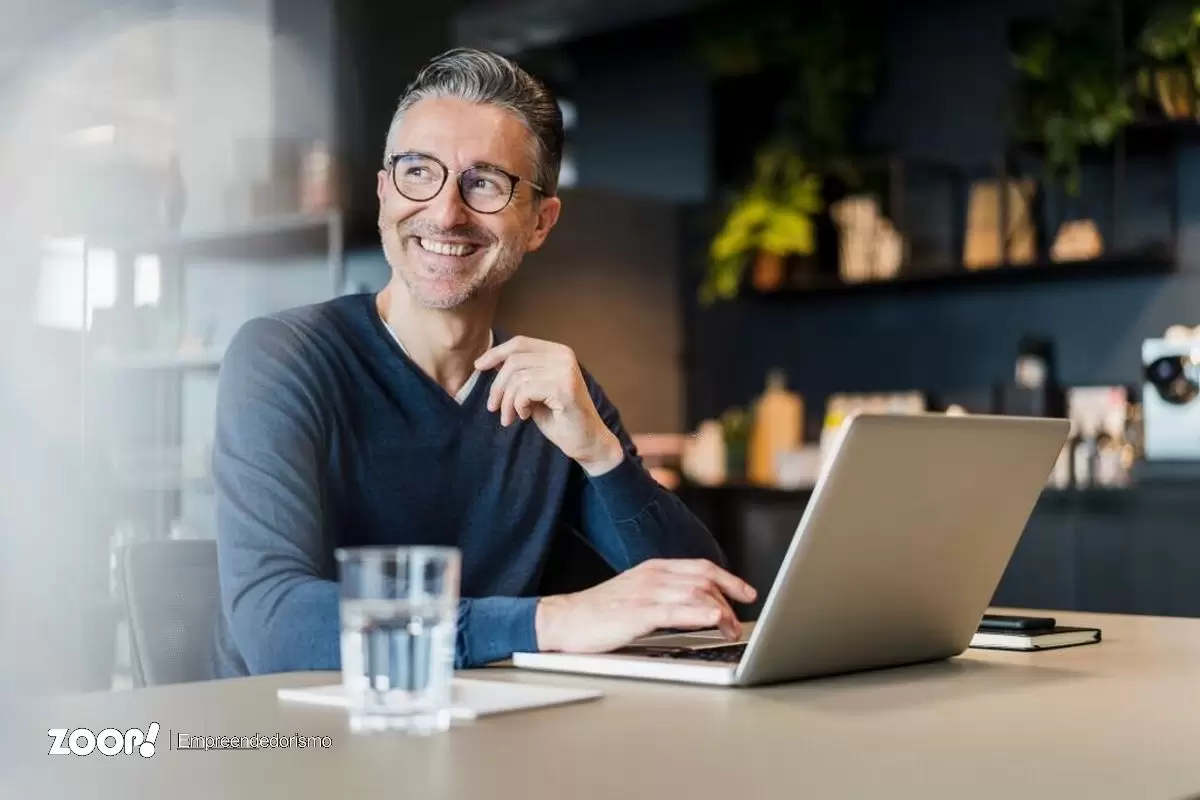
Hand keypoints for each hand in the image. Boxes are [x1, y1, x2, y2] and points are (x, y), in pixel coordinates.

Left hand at [475, 336, 623, 474]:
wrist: (587, 442)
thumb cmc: (560, 418)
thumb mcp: (533, 391)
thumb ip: (519, 374)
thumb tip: (492, 360)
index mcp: (558, 352)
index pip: (520, 343)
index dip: (495, 353)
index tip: (478, 367)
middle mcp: (564, 356)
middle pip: (514, 360)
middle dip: (498, 386)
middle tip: (494, 407)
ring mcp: (565, 370)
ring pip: (517, 377)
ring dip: (507, 401)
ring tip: (510, 417)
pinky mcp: (564, 388)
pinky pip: (525, 390)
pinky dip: (518, 405)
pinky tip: (524, 416)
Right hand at [534, 559, 757, 653]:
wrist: (563, 619)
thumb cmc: (598, 613)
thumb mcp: (636, 595)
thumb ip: (664, 595)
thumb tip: (696, 607)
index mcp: (653, 568)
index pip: (700, 567)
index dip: (728, 578)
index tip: (747, 593)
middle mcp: (652, 575)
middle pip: (704, 579)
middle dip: (729, 598)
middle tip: (740, 621)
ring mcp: (645, 592)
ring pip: (696, 592)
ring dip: (721, 611)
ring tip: (732, 628)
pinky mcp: (637, 613)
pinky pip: (676, 610)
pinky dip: (700, 613)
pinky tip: (715, 619)